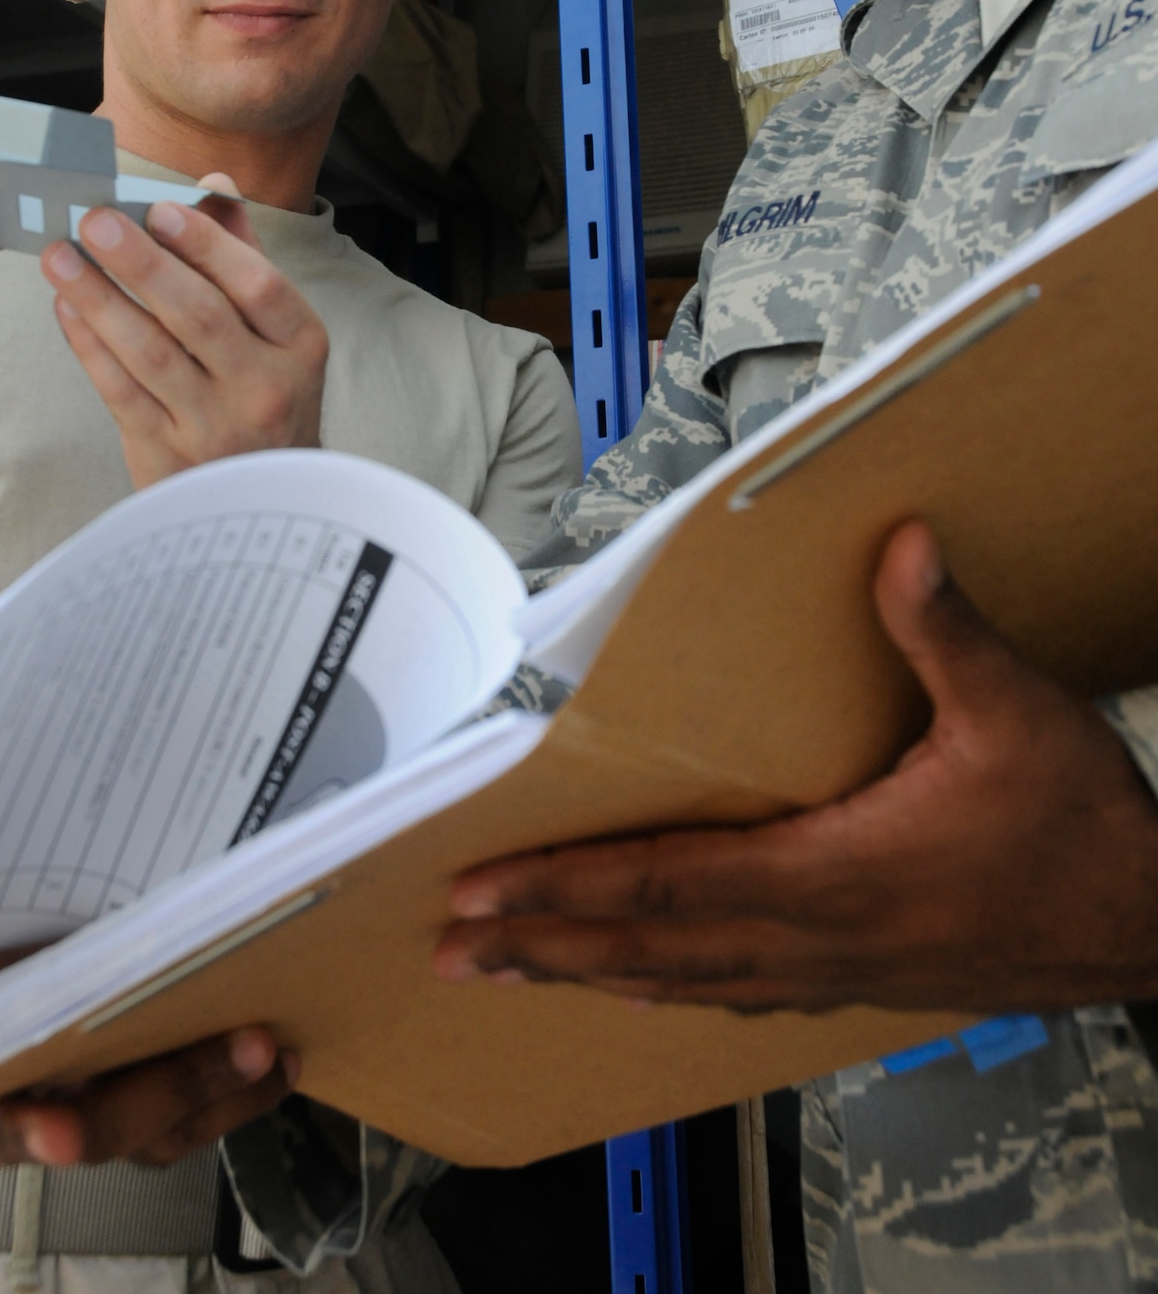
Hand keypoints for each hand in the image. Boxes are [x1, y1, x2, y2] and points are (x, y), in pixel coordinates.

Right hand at [0, 947, 295, 1166]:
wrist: (59, 925)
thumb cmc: (30, 923)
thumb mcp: (16, 921)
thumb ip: (39, 941)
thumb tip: (97, 913)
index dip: (25, 1127)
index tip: (62, 1136)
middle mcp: (41, 1107)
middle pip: (103, 1125)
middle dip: (178, 1085)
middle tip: (248, 1046)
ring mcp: (102, 1115)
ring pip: (162, 1135)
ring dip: (225, 1090)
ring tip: (273, 1046)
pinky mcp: (154, 1114)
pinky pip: (197, 1121)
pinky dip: (243, 1091)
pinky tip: (284, 1057)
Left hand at [41, 174, 328, 487]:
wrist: (262, 499)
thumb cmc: (264, 391)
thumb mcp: (276, 330)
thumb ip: (242, 256)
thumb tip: (210, 186)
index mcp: (300, 345)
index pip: (257, 284)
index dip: (207, 244)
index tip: (159, 208)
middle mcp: (265, 388)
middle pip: (199, 315)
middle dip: (141, 263)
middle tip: (94, 220)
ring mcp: (215, 427)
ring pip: (150, 354)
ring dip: (99, 299)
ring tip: (59, 256)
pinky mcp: (167, 455)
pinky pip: (121, 391)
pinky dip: (89, 346)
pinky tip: (66, 306)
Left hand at [435, 521, 1157, 1013]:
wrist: (1152, 925)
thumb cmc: (1084, 831)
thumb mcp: (1020, 713)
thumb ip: (945, 630)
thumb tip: (900, 544)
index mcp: (837, 871)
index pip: (669, 884)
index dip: (566, 889)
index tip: (484, 892)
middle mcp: (820, 934)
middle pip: (651, 946)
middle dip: (542, 944)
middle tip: (451, 947)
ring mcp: (838, 969)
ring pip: (686, 981)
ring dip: (587, 973)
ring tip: (510, 972)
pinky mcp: (861, 981)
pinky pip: (738, 995)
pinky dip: (668, 990)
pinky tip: (638, 985)